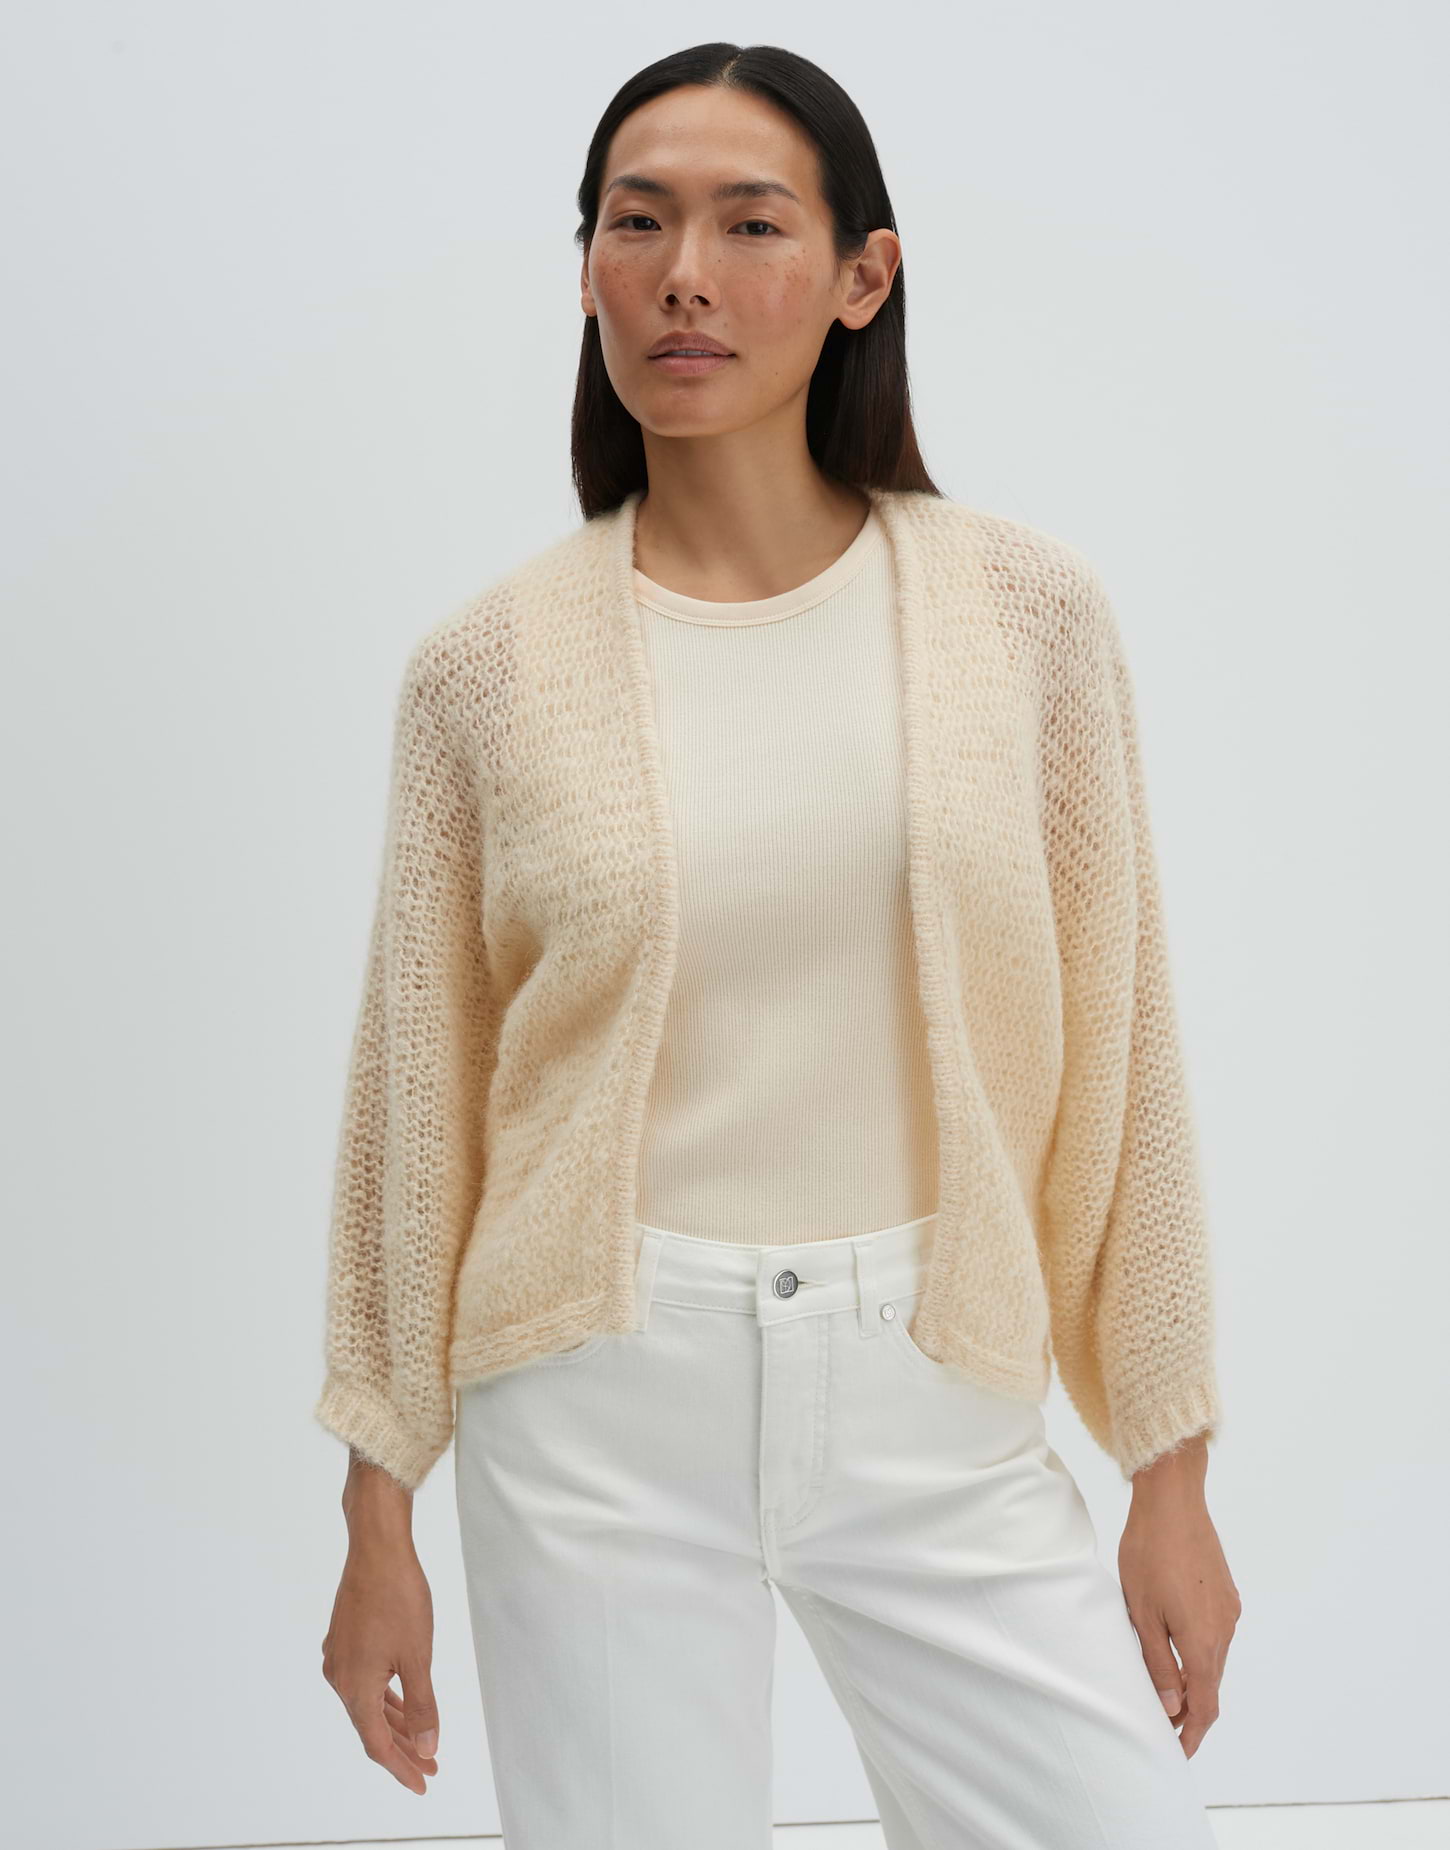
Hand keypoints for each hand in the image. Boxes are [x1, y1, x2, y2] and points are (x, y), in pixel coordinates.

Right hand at [321, 1529, 440, 1792]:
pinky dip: (385, 1696)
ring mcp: (339, 1657)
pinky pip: (365, 1681)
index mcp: (354, 1686)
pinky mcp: (344, 1639)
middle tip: (430, 1764)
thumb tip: (425, 1747)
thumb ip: (421, 1706)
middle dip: (402, 1748)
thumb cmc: (399, 1597)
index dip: (401, 1767)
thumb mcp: (418, 1656)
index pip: (376, 1744)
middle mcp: (339, 1676)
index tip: (423, 1783)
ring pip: (368, 1702)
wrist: (377, 1548)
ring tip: (421, 1738)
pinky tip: (400, 1699)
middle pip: (370, 1726)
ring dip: (394, 1722)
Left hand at [1118, 1440, 1239, 1757]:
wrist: (1173, 1499)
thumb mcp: (1141, 1612)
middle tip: (1165, 1728)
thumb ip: (1157, 1663)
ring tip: (1166, 1692)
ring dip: (1195, 1681)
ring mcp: (1229, 1609)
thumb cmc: (1149, 1552)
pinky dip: (1199, 1654)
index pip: (1204, 1706)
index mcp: (1203, 1641)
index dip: (1191, 1734)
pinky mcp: (1226, 1592)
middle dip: (1191, 1712)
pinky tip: (1177, 1649)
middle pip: (1211, 1686)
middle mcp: (1225, 1629)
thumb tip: (1172, 1708)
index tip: (1176, 1753)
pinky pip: (1216, 1635)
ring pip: (1214, 1660)